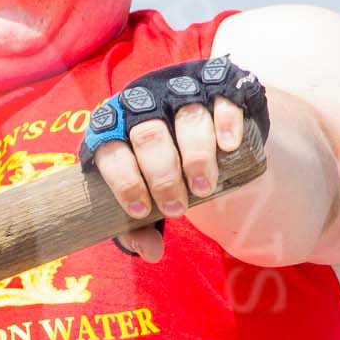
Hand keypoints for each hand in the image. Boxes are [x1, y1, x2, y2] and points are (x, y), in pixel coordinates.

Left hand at [90, 95, 250, 262]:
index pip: (110, 151)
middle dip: (163, 175)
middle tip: (178, 208)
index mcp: (111, 128)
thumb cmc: (154, 168)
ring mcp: (178, 91)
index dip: (125, 181)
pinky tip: (229, 147)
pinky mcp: (215, 86)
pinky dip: (226, 122)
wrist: (188, 128)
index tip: (142, 211)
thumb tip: (149, 253)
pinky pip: (221, 98)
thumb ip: (138, 224)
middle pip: (148, 135)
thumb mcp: (142, 195)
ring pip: (186, 117)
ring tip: (205, 188)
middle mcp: (141, 104)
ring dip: (196, 155)